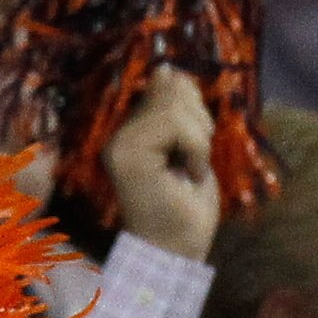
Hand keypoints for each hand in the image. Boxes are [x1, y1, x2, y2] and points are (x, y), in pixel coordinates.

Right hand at [97, 63, 221, 260]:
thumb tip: (168, 68)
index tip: (197, 141)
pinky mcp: (126, 156)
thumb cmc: (188, 204)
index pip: (167, 82)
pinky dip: (196, 148)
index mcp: (133, 130)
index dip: (192, 102)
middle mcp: (118, 134)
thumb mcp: (191, 146)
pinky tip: (189, 175)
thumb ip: (178, 110)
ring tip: (190, 168)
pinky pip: (175, 124)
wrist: (178, 249)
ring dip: (198, 138)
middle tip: (195, 159)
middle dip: (198, 120)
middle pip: (172, 87)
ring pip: (174, 106)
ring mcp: (119, 145)